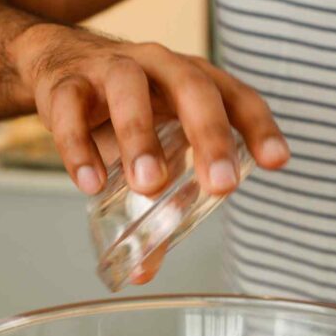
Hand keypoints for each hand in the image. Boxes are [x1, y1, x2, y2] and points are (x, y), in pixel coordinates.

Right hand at [14, 23, 289, 196]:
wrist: (59, 66)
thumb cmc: (122, 110)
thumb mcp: (151, 150)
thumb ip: (155, 205)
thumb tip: (146, 270)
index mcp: (193, 81)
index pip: (236, 96)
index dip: (259, 126)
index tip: (276, 162)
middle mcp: (160, 66)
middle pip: (193, 88)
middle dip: (210, 136)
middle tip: (221, 186)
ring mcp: (112, 69)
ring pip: (129, 91)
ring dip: (141, 138)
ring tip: (149, 185)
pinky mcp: (67, 83)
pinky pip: (71, 108)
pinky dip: (79, 147)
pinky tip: (91, 184)